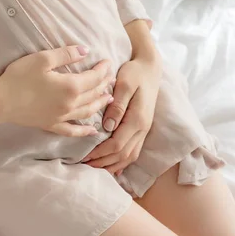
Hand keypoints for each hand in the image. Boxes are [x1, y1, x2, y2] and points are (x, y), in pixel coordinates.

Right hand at [0, 46, 113, 136]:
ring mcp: (61, 117)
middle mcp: (71, 104)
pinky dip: (85, 131)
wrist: (1, 102)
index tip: (108, 62)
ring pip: (88, 111)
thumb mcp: (41, 59)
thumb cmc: (19, 78)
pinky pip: (73, 130)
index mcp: (70, 86)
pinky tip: (92, 130)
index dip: (103, 69)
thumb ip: (65, 54)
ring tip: (108, 98)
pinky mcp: (51, 125)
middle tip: (111, 77)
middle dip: (105, 84)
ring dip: (100, 104)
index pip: (94, 77)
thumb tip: (85, 51)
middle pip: (94, 94)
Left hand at [83, 52, 161, 174]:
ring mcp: (144, 129)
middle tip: (84, 166)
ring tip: (94, 168)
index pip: (117, 144)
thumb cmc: (134, 73)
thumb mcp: (124, 84)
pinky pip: (133, 150)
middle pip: (123, 154)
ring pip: (130, 156)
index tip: (84, 157)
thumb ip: (117, 106)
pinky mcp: (142, 127)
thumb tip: (108, 126)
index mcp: (137, 119)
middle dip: (103, 162)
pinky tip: (112, 165)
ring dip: (112, 164)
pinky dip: (122, 160)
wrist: (150, 67)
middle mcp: (143, 128)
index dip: (100, 153)